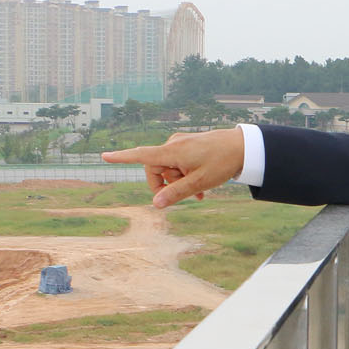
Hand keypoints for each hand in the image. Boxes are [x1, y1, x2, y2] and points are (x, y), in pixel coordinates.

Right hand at [102, 129, 246, 207]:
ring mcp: (181, 144)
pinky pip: (179, 164)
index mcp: (172, 152)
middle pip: (155, 169)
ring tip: (199, 194)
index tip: (104, 156)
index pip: (140, 155)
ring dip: (178, 182)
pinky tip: (200, 189)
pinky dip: (185, 176)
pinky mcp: (189, 146)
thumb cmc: (222, 163)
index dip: (121, 158)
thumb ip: (176, 193)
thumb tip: (155, 204)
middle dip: (165, 185)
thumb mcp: (199, 182)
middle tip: (182, 197)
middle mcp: (173, 145)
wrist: (244, 147)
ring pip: (169, 168)